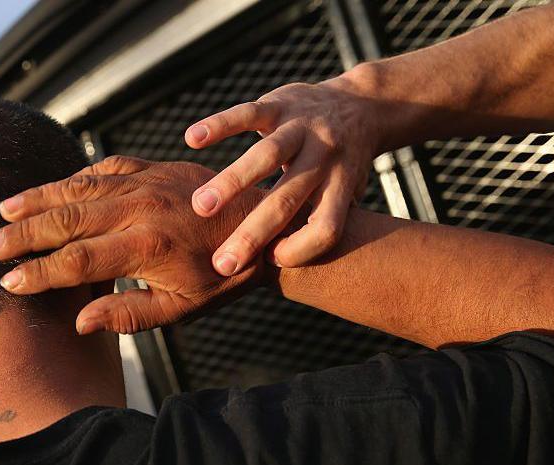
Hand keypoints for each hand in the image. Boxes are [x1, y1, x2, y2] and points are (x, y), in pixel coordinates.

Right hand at [0, 156, 270, 333]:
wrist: (265, 226)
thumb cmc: (222, 276)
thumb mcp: (180, 308)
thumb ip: (129, 315)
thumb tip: (80, 322)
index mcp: (145, 247)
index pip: (75, 261)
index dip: (37, 273)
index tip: (9, 282)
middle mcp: (139, 209)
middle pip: (66, 219)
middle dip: (22, 234)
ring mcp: (144, 182)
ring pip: (78, 186)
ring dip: (37, 198)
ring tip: (3, 209)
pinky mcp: (151, 167)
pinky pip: (103, 166)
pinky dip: (73, 176)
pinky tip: (50, 188)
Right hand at [184, 72, 379, 271]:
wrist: (362, 106)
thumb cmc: (343, 166)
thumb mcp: (348, 196)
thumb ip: (319, 224)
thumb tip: (283, 271)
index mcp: (341, 186)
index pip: (327, 227)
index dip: (301, 249)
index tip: (268, 262)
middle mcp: (324, 157)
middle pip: (288, 199)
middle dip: (252, 234)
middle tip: (221, 263)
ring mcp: (302, 128)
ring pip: (265, 155)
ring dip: (231, 182)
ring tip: (200, 207)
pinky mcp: (281, 103)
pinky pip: (247, 113)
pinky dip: (218, 125)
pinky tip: (191, 139)